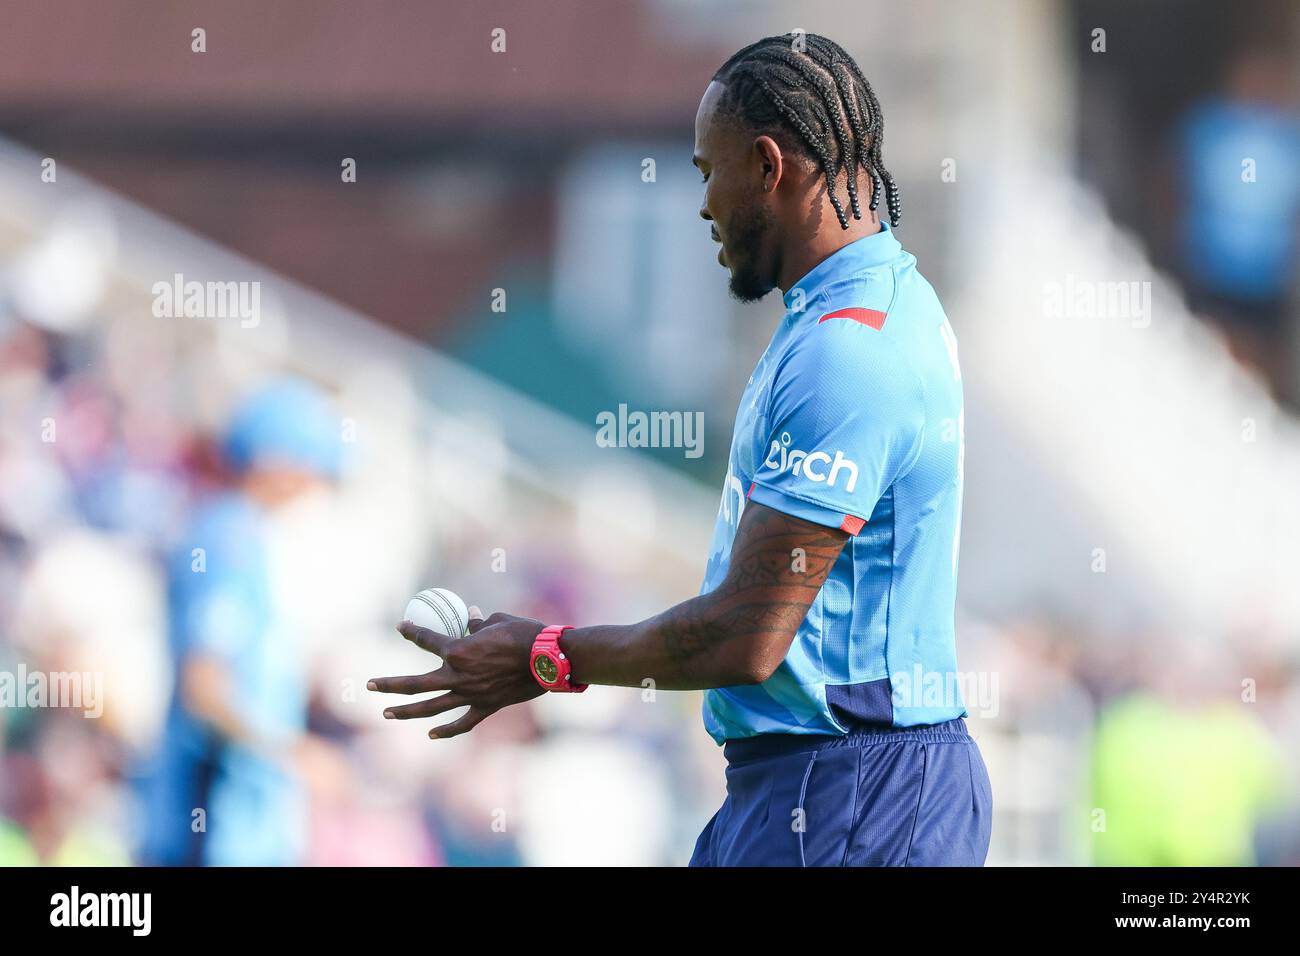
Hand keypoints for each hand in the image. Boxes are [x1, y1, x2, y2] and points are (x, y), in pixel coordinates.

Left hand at [368, 608, 546, 738]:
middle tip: (369, 684)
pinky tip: (432, 733)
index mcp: (459, 651)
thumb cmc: (525, 633)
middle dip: (389, 684)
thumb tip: (469, 619)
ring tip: (387, 713)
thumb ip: (478, 622)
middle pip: (416, 683)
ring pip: (432, 707)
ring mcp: (471, 695)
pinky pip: (462, 722)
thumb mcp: (498, 620)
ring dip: (407, 711)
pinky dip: (447, 730)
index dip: (412, 632)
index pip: (427, 640)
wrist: (548, 660)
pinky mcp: (486, 707)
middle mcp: (459, 676)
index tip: (401, 628)